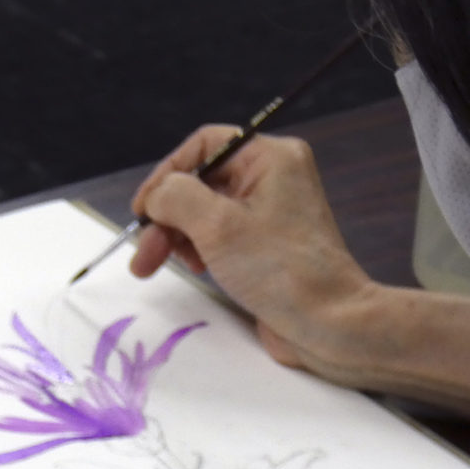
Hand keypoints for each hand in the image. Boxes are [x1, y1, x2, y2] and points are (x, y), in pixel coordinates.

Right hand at [128, 126, 379, 385]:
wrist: (327, 322)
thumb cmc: (278, 269)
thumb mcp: (217, 226)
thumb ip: (177, 198)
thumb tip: (156, 196)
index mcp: (270, 158)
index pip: (204, 146)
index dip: (166, 173)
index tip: (142, 211)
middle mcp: (271, 177)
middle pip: (199, 182)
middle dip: (166, 217)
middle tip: (143, 255)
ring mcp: (269, 211)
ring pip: (204, 211)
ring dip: (175, 236)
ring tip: (156, 267)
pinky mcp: (265, 244)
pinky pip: (218, 233)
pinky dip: (196, 248)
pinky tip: (193, 268)